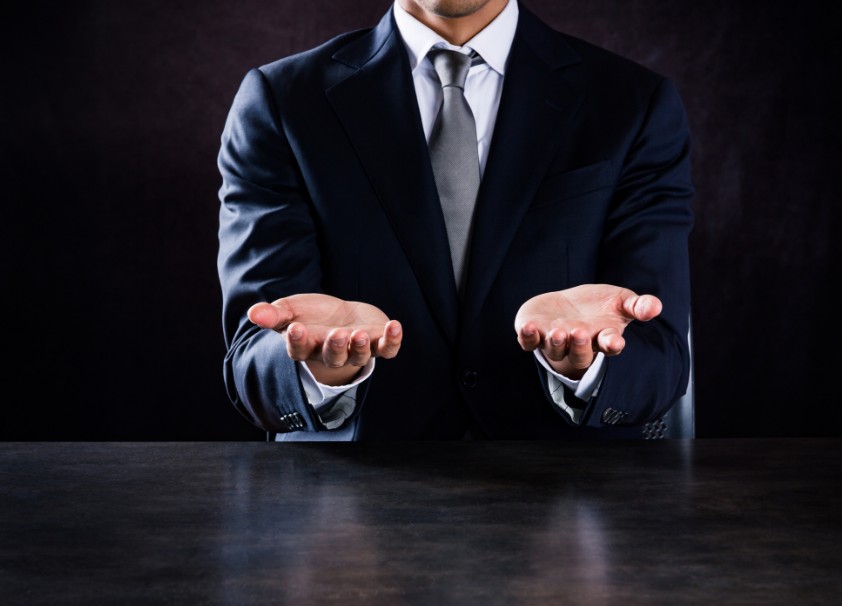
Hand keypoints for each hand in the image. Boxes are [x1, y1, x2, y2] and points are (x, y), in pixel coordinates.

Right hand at [248, 294, 401, 385]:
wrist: (341, 316)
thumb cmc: (311, 316)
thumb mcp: (290, 311)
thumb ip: (274, 315)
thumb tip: (253, 313)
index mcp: (307, 347)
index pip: (300, 350)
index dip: (297, 341)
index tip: (295, 328)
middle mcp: (333, 353)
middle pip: (334, 357)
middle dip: (335, 346)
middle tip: (336, 335)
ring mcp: (357, 349)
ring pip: (359, 355)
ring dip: (359, 345)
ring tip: (358, 333)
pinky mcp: (377, 343)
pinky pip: (387, 349)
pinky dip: (392, 340)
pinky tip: (394, 326)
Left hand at [514, 284, 661, 378]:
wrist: (568, 304)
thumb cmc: (598, 306)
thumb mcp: (621, 301)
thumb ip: (638, 305)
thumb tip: (655, 306)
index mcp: (602, 338)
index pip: (609, 346)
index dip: (612, 345)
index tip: (614, 341)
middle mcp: (578, 345)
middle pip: (580, 354)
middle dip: (580, 345)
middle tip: (580, 332)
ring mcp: (555, 341)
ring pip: (555, 350)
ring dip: (556, 343)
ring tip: (559, 332)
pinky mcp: (535, 334)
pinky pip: (528, 342)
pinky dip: (527, 337)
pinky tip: (528, 327)